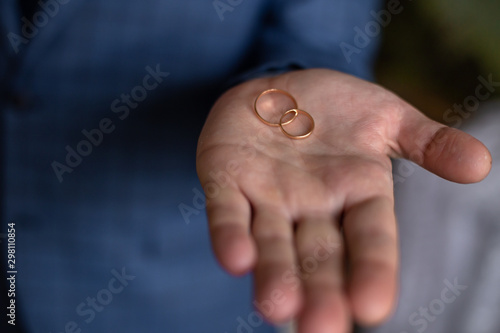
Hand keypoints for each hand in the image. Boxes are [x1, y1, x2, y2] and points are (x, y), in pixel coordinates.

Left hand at [196, 69, 490, 331]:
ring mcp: (267, 197)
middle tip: (320, 327)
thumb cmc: (337, 109)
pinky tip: (234, 259)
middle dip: (320, 291)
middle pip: (319, 255)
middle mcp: (313, 207)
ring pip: (271, 243)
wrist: (281, 90)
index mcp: (357, 195)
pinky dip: (229, 234)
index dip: (372, 271)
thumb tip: (480, 165)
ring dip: (273, 274)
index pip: (370, 240)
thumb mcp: (387, 117)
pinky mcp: (227, 180)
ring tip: (275, 307)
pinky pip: (227, 211)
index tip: (372, 308)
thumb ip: (428, 142)